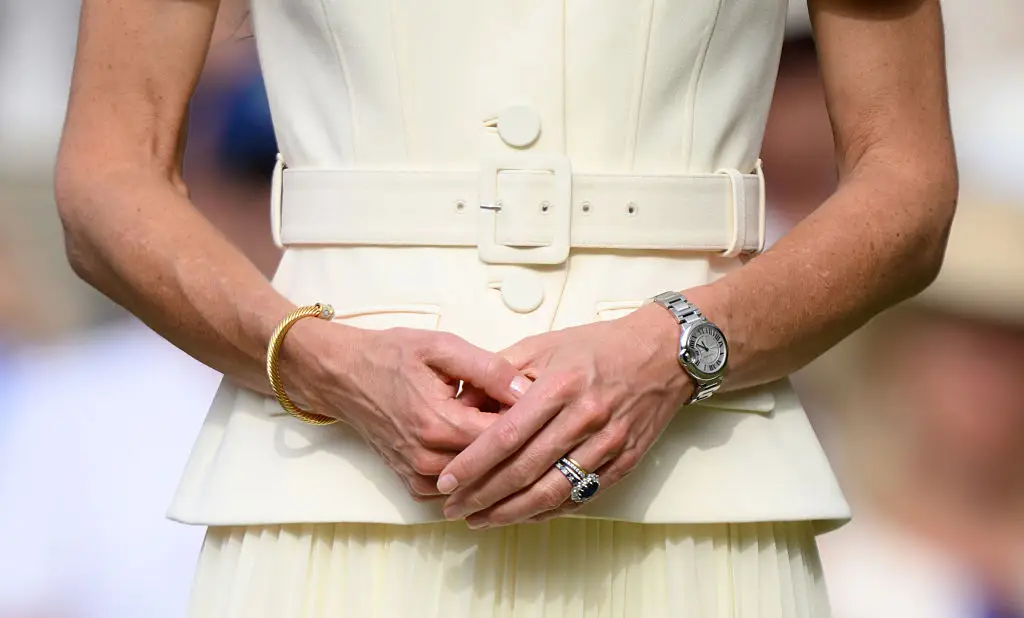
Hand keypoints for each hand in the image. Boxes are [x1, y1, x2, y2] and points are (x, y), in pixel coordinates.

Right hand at [284, 320, 525, 500]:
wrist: (344, 376)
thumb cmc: (390, 356)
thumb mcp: (442, 347)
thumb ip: (489, 369)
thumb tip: (528, 389)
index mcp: (439, 425)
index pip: (505, 438)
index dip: (529, 420)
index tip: (538, 401)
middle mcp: (429, 460)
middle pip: (496, 463)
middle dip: (516, 440)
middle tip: (526, 412)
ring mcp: (419, 477)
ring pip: (480, 478)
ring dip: (496, 457)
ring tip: (500, 425)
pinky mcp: (413, 484)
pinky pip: (459, 487)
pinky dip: (475, 470)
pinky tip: (480, 444)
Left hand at [436, 303, 693, 525]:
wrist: (663, 354)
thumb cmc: (598, 347)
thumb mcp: (544, 345)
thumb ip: (500, 374)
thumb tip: (459, 403)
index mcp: (560, 386)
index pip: (506, 435)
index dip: (473, 464)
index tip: (447, 481)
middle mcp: (584, 418)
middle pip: (524, 470)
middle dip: (483, 496)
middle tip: (454, 508)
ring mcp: (608, 444)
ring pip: (551, 491)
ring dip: (510, 512)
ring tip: (480, 519)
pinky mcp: (625, 461)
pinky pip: (580, 495)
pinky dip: (547, 511)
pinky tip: (521, 515)